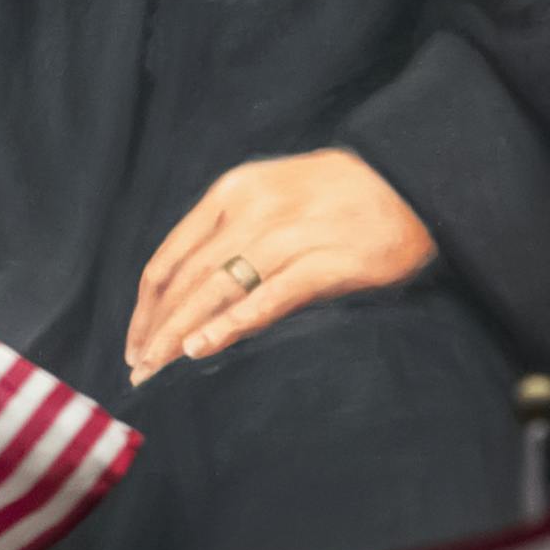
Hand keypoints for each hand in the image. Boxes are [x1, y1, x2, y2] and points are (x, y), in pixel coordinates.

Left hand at [124, 149, 435, 384]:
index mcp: (232, 191)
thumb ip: (230, 236)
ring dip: (178, 332)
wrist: (413, 181)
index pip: (171, 256)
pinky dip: (230, 323)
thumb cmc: (340, 196)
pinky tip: (201, 347)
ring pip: (216, 290)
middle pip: (187, 279)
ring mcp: (289, 235)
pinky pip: (267, 298)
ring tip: (155, 366)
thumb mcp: (272, 197)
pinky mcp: (326, 262)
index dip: (146, 306)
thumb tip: (189, 296)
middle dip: (155, 328)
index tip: (136, 340)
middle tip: (138, 368)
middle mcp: (253, 210)